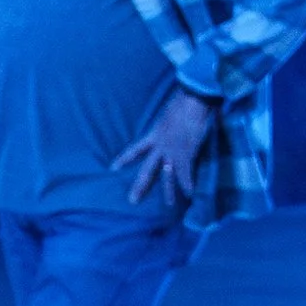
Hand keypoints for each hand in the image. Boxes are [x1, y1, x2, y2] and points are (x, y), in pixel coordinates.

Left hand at [118, 86, 212, 206]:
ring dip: (169, 191)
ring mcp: (173, 152)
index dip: (124, 159)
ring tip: (168, 205)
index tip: (113, 168)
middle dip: (140, 185)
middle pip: (147, 169)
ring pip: (167, 176)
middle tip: (132, 201)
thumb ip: (168, 120)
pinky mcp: (186, 154)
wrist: (192, 100)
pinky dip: (189, 184)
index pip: (135, 149)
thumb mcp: (168, 112)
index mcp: (155, 134)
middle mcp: (161, 146)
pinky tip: (190, 194)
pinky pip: (187, 173)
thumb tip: (172, 119)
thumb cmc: (182, 101)